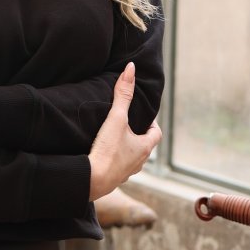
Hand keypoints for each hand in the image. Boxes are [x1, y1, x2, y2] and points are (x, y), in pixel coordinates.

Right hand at [87, 63, 160, 200]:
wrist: (92, 180)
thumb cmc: (108, 150)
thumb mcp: (116, 119)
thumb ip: (123, 94)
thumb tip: (131, 69)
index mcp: (145, 147)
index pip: (156, 133)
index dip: (151, 123)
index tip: (143, 116)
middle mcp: (140, 162)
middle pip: (144, 146)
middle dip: (137, 135)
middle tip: (126, 124)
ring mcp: (127, 173)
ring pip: (132, 159)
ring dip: (126, 149)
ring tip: (113, 139)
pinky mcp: (113, 180)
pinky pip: (118, 168)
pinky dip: (114, 160)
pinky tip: (102, 155)